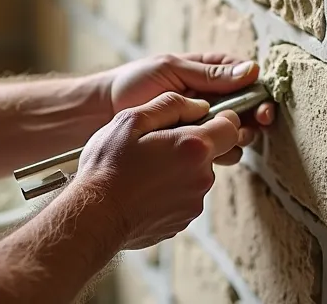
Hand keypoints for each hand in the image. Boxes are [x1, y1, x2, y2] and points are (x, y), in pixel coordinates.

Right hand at [73, 92, 241, 249]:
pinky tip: (143, 189)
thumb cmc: (108, 167)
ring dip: (179, 169)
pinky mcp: (182, 221)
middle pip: (210, 153)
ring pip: (196, 176)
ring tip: (144, 170)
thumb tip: (198, 106)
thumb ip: (171, 105)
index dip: (219, 119)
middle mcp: (202, 177)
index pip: (231, 127)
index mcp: (194, 147)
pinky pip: (183, 197)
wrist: (95, 216)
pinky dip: (169, 191)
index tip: (199, 120)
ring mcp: (194, 203)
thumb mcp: (131, 120)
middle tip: (157, 145)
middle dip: (190, 146)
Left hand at [106, 53, 274, 165]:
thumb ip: (209, 74)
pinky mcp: (191, 144)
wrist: (103, 112)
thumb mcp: (171, 69)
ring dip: (237, 136)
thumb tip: (251, 70)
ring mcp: (201, 122)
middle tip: (253, 124)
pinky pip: (216, 150)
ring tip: (227, 138)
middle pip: (247, 108)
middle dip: (254, 118)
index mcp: (207, 72)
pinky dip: (219, 152)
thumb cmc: (134, 82)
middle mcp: (210, 98)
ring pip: (235, 132)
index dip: (258, 91)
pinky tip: (211, 152)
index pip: (244, 78)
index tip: (262, 105)